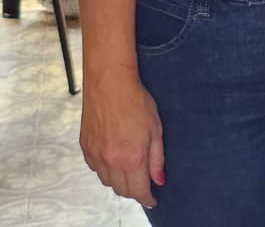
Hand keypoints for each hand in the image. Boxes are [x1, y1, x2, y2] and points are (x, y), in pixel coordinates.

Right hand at [80, 71, 164, 207]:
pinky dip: (106, 170)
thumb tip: (159, 180)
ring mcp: (95, 155)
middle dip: (134, 190)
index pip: (138, 190)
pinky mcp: (85, 148)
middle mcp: (110, 161)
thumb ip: (157, 158)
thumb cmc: (136, 101)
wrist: (109, 84)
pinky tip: (115, 158)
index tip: (152, 200)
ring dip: (120, 181)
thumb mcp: (156, 129)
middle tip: (144, 184)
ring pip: (107, 181)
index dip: (147, 198)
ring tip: (131, 169)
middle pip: (122, 190)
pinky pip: (96, 169)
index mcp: (131, 158)